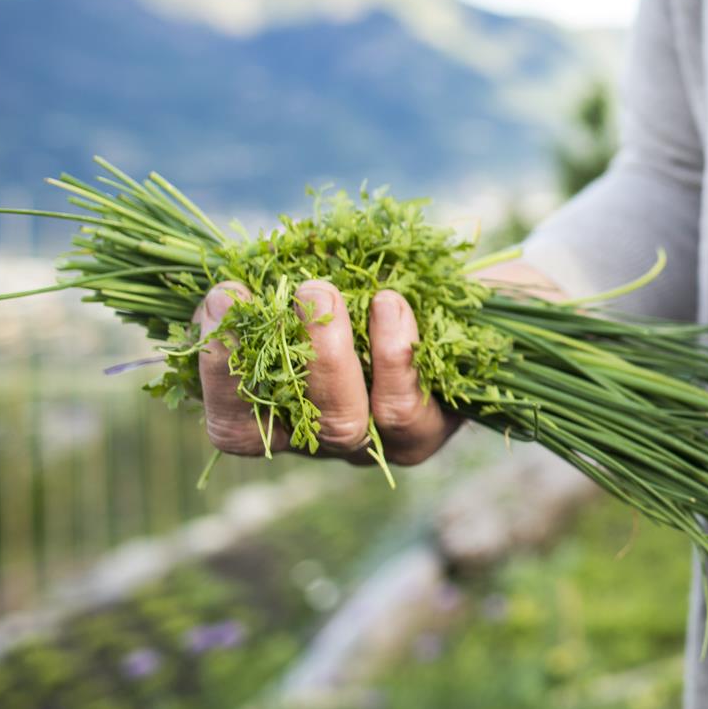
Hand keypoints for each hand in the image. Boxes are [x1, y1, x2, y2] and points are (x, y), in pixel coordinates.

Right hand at [194, 260, 559, 470]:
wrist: (491, 295)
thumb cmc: (395, 283)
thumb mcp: (335, 278)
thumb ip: (281, 287)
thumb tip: (226, 267)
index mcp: (288, 411)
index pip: (233, 423)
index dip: (216, 371)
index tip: (219, 299)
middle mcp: (328, 437)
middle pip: (284, 425)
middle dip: (263, 356)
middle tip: (264, 290)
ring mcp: (381, 442)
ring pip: (342, 422)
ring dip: (324, 353)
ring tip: (317, 287)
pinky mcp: (433, 431)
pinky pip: (402, 409)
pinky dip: (390, 353)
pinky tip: (387, 302)